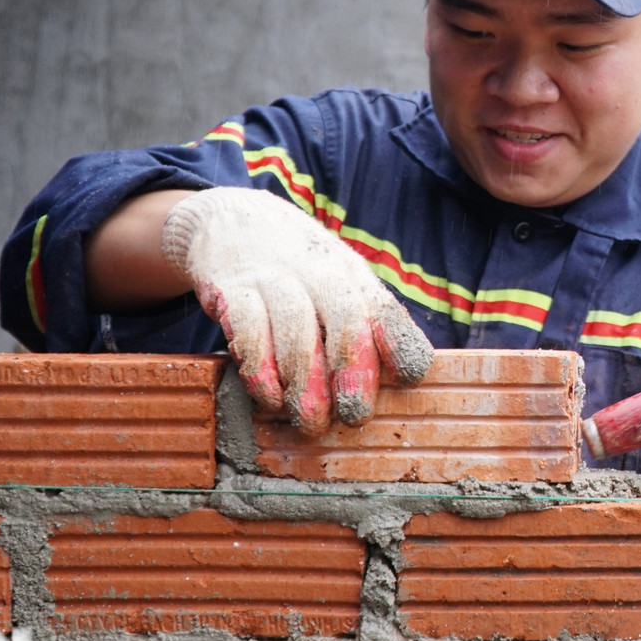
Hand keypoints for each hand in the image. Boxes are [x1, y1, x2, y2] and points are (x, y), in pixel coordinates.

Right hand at [160, 187, 432, 435]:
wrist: (232, 219)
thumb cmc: (297, 268)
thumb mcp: (337, 280)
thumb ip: (363, 323)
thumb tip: (397, 382)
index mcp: (352, 276)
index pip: (383, 307)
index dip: (398, 342)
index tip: (410, 377)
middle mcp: (318, 273)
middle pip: (344, 318)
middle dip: (352, 371)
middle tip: (353, 416)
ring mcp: (273, 278)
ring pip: (296, 329)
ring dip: (305, 382)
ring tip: (309, 420)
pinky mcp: (230, 289)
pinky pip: (247, 330)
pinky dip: (260, 370)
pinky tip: (269, 397)